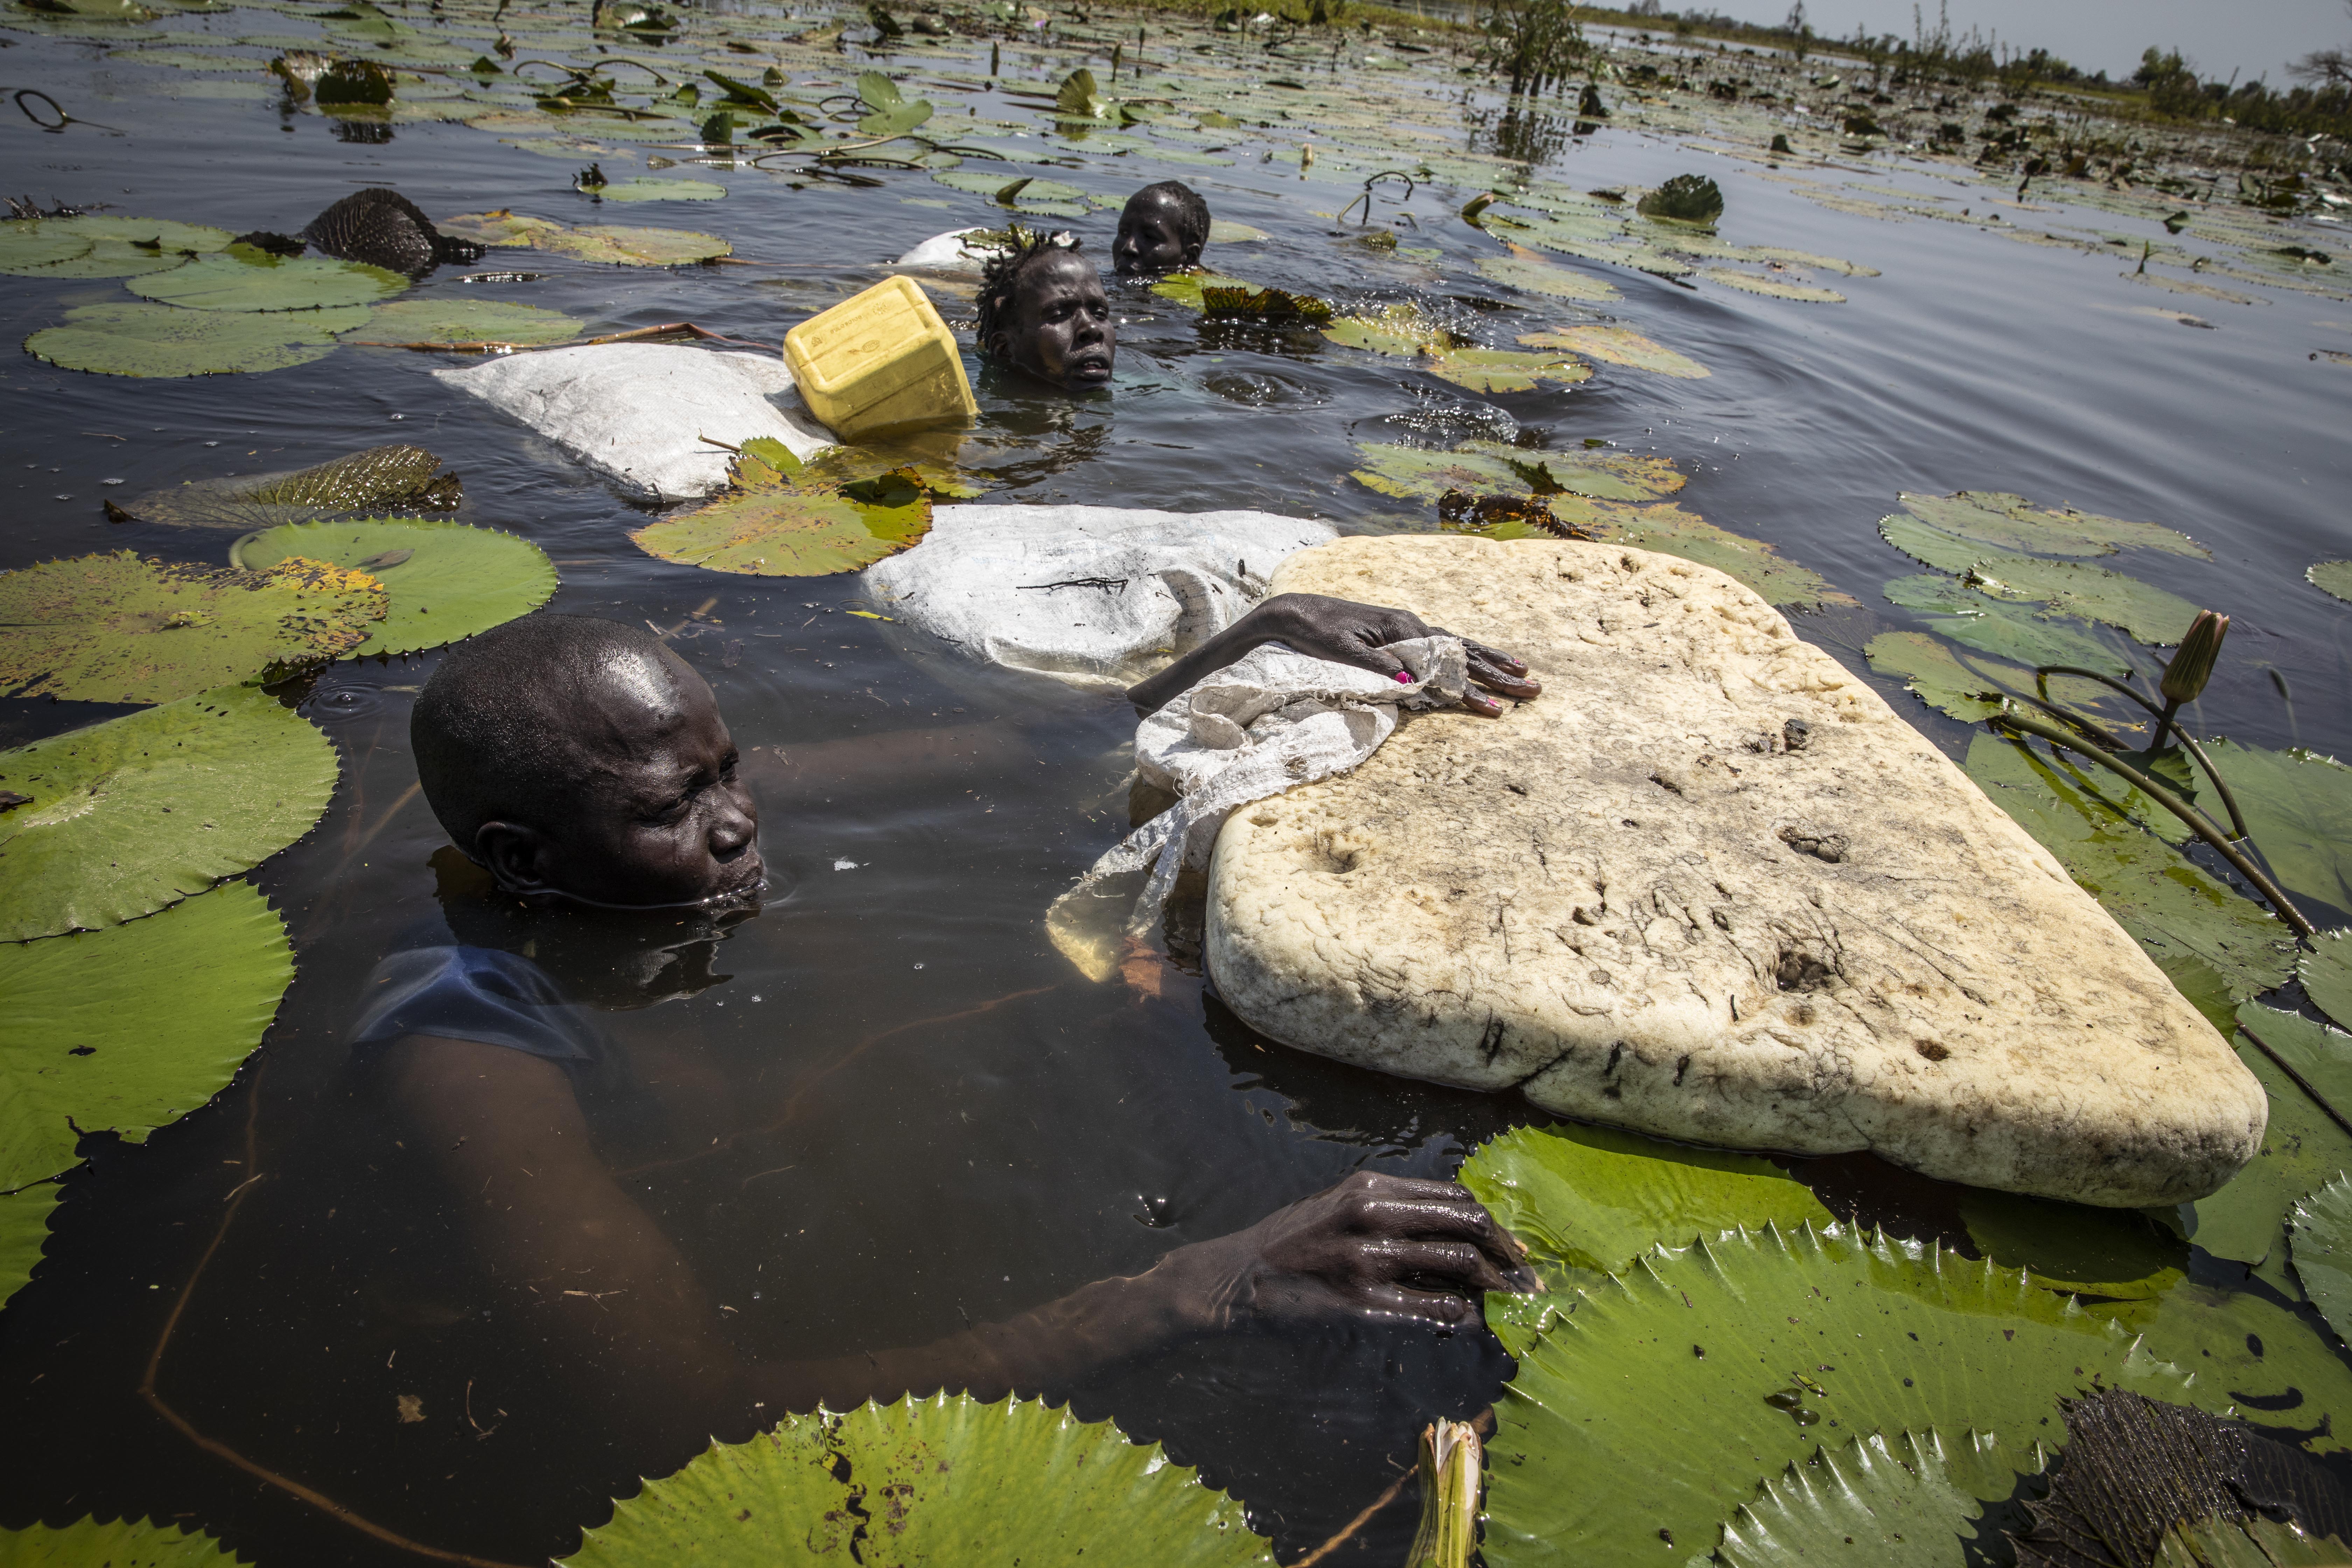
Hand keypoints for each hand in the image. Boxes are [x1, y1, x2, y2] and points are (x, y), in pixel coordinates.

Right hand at [1165, 1172, 1541, 1332]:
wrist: (1236, 1278)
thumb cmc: (1290, 1243)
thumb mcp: (1337, 1206)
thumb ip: (1388, 1209)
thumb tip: (1449, 1228)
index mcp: (1368, 1188)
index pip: (1453, 1195)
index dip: (1491, 1221)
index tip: (1511, 1245)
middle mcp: (1371, 1216)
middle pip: (1465, 1222)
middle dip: (1506, 1251)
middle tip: (1526, 1277)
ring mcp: (1366, 1261)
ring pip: (1457, 1263)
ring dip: (1492, 1285)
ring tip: (1509, 1302)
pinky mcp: (1360, 1304)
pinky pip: (1431, 1308)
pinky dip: (1462, 1315)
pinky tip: (1471, 1322)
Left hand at [1237, 594, 1541, 716]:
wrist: (1294, 612)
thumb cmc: (1316, 632)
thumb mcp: (1344, 652)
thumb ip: (1379, 667)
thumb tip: (1412, 683)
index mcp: (1403, 630)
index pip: (1448, 664)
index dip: (1473, 688)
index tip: (1496, 708)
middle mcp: (1411, 626)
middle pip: (1464, 653)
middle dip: (1498, 673)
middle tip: (1533, 688)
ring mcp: (1406, 629)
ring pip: (1457, 647)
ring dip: (1489, 662)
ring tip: (1520, 672)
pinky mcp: (1397, 634)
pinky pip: (1440, 646)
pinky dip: (1463, 655)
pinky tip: (1475, 662)